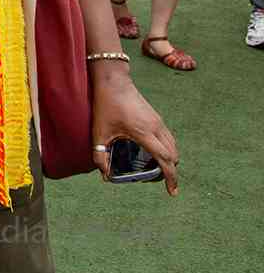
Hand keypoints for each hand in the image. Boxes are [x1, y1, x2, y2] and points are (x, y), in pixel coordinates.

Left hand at [90, 70, 179, 195]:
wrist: (113, 81)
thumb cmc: (105, 105)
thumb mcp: (99, 132)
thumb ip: (99, 155)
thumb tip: (104, 175)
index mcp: (144, 133)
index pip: (165, 159)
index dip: (170, 177)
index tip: (172, 191)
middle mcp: (156, 127)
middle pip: (173, 155)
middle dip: (170, 171)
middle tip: (159, 181)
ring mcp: (158, 121)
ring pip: (173, 146)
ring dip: (170, 160)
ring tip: (158, 169)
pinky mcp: (156, 117)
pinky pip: (168, 138)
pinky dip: (167, 149)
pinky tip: (155, 153)